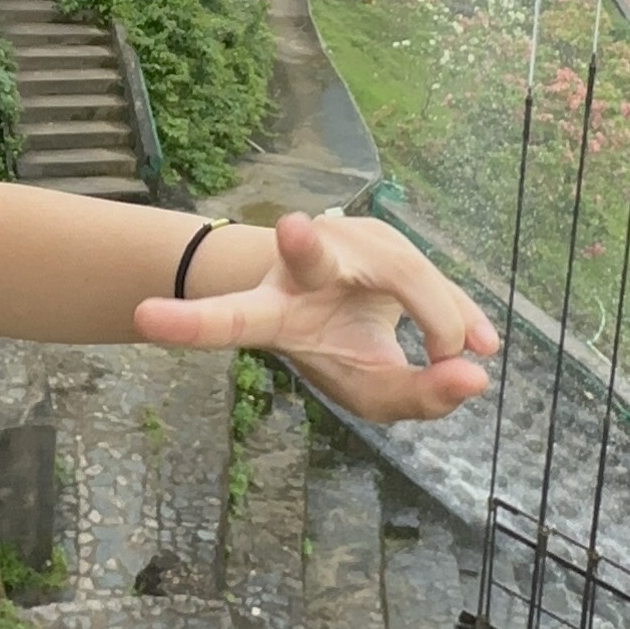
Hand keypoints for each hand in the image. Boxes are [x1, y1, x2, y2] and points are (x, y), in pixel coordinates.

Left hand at [134, 210, 498, 425]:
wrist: (347, 292)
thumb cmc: (342, 346)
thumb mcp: (370, 390)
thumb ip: (419, 398)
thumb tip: (476, 380)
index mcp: (272, 310)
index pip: (229, 320)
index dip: (192, 323)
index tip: (146, 318)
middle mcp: (300, 269)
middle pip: (308, 259)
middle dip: (304, 245)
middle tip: (297, 230)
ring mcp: (347, 242)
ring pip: (399, 273)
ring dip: (437, 317)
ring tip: (468, 357)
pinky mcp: (385, 237)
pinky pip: (427, 276)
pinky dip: (457, 316)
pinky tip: (483, 345)